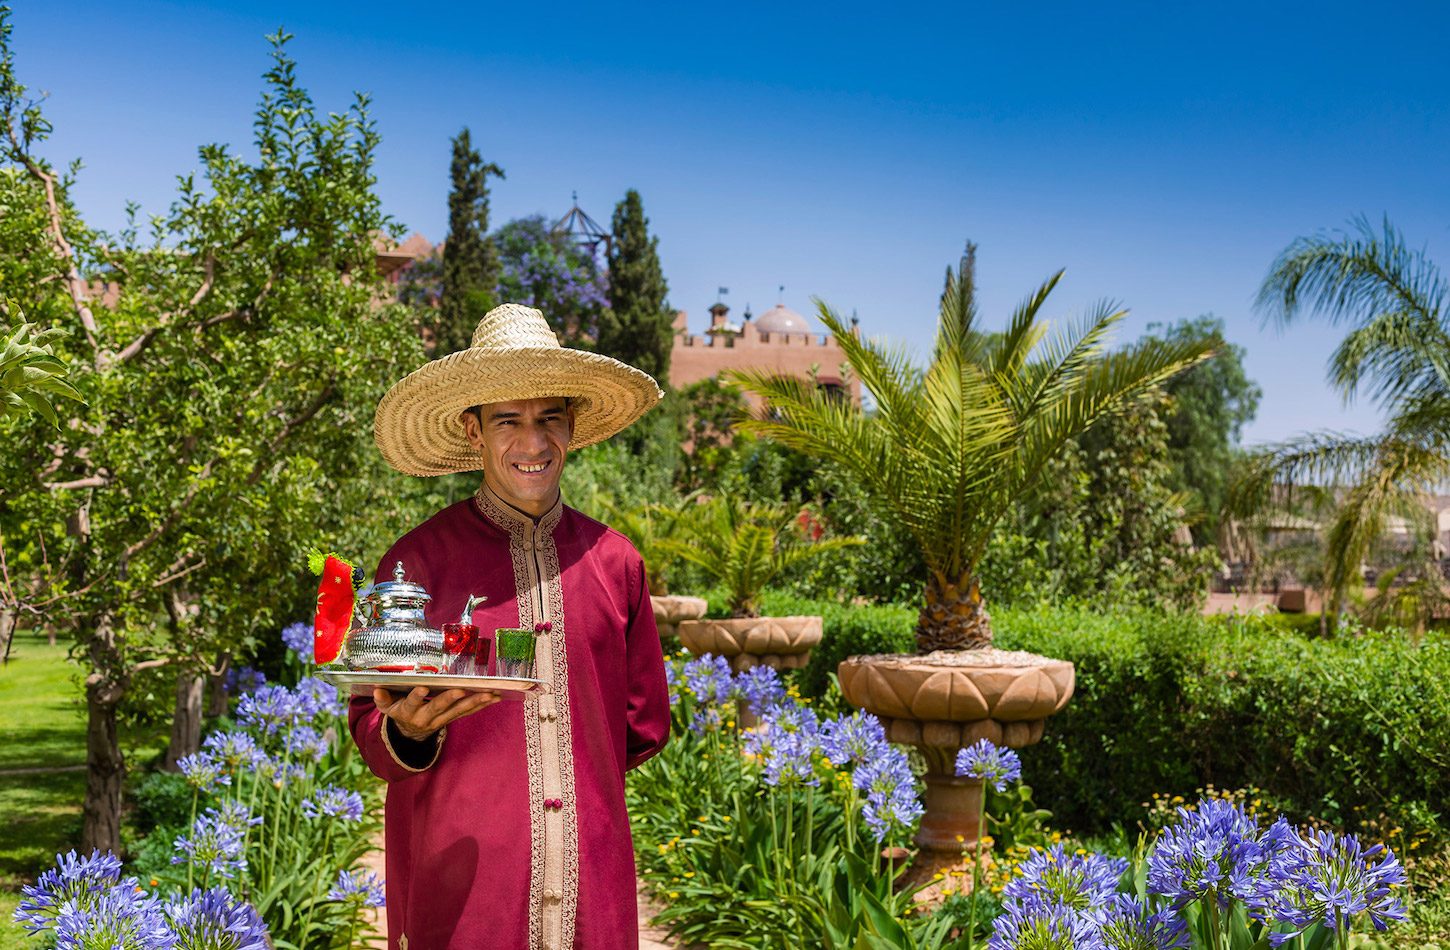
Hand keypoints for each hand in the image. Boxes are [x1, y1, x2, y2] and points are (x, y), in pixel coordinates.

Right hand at [373, 686, 499, 741]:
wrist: (409, 733)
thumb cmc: (399, 710)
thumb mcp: (387, 707)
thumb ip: (383, 699)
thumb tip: (377, 689)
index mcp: (408, 711)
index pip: (411, 703)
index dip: (416, 696)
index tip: (422, 688)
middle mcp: (425, 717)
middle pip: (438, 707)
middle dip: (450, 698)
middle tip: (461, 689)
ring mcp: (440, 719)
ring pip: (458, 710)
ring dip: (474, 702)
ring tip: (490, 693)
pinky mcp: (452, 718)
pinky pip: (468, 712)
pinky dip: (481, 705)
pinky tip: (495, 697)